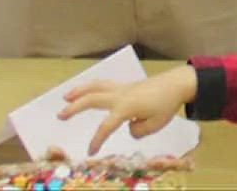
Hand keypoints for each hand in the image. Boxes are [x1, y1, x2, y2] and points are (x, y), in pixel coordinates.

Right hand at [60, 67, 198, 155]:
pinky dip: (91, 87)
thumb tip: (128, 127)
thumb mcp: (155, 125)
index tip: (91, 151)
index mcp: (126, 107)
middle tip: (61, 115)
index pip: (106, 125)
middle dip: (75, 107)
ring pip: (95, 86)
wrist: (176, 84)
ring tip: (66, 96)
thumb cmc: (166, 105)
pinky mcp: (124, 86)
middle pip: (92, 99)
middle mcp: (119, 95)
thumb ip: (138, 131)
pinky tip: (85, 91)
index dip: (97, 139)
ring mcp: (121, 88)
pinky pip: (103, 84)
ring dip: (79, 91)